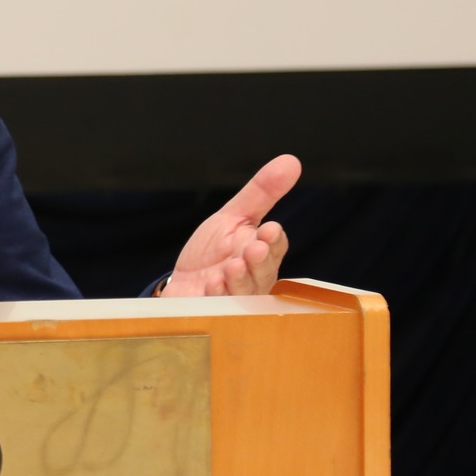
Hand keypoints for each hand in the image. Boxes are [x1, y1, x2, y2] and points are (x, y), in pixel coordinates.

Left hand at [161, 154, 300, 296]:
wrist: (184, 282)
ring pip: (243, 293)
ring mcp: (233, 300)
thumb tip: (292, 161)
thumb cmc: (214, 251)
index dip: (273, 240)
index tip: (270, 229)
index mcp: (261, 254)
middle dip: (259, 261)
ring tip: (232, 267)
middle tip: (254, 249)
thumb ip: (262, 192)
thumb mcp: (234, 217)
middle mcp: (252, 280)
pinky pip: (218, 309)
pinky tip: (212, 284)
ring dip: (239, 280)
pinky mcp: (211, 314)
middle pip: (263, 273)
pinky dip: (216, 297)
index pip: (274, 247)